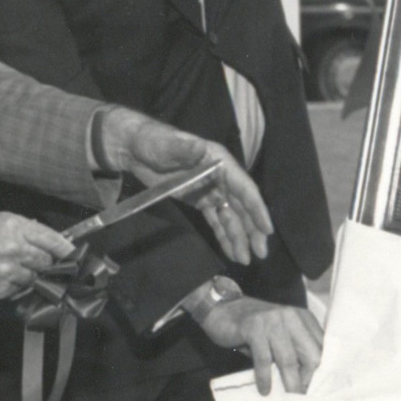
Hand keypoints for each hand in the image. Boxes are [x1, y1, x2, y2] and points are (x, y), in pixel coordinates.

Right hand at [0, 214, 72, 303]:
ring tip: (13, 270)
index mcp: (14, 228)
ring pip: (30, 279)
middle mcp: (14, 251)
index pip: (53, 241)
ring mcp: (4, 275)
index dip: (65, 248)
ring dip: (28, 276)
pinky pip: (13, 292)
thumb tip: (38, 239)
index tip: (71, 252)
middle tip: (42, 262)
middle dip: (46, 263)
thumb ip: (16, 230)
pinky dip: (12, 287)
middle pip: (45, 262)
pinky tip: (0, 280)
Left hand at [99, 107, 272, 263]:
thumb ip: (184, 149)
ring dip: (239, 237)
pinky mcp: (199, 199)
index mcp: (219, 162)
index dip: (257, 209)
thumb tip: (201, 148)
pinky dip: (224, 235)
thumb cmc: (153, 141)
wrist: (133, 147)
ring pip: (231, 216)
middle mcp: (220, 176)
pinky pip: (216, 220)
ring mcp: (210, 189)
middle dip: (252, 229)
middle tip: (260, 253)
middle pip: (242, 206)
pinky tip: (230, 252)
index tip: (267, 229)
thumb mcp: (167, 145)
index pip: (244, 188)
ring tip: (245, 259)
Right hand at [200, 296, 324, 394]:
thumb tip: (307, 382)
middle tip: (302, 397)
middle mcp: (292, 317)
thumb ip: (295, 351)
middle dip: (309, 380)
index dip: (320, 371)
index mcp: (303, 318)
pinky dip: (265, 378)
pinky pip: (264, 359)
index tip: (315, 390)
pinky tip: (264, 390)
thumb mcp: (281, 335)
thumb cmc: (255, 329)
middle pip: (311, 354)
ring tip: (289, 398)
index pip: (321, 348)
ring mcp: (273, 320)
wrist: (224, 309)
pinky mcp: (254, 327)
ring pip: (289, 360)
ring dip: (290, 383)